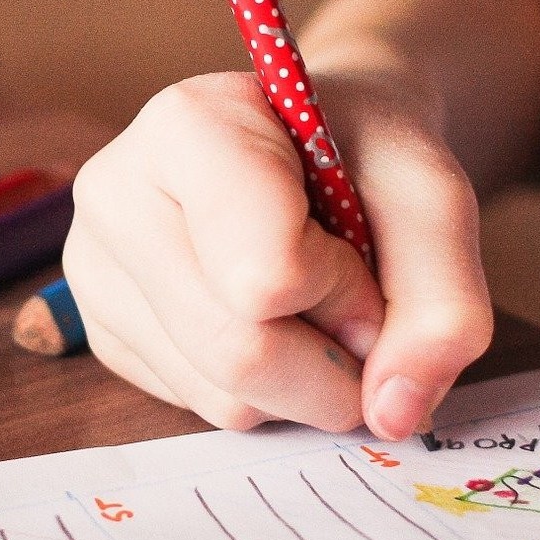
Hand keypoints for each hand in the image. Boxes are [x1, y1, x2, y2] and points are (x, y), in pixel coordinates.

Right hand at [64, 70, 491, 438]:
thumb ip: (444, 303)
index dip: (345, 289)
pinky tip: (265, 319)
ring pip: (221, 396)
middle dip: (332, 360)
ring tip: (309, 302)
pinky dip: (263, 390)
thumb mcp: (434, 199)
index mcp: (185, 125)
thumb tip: (393, 414)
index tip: (360, 245)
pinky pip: (199, 408)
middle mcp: (114, 193)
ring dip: (303, 380)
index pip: (267, 276)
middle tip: (358, 306)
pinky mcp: (102, 332)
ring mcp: (95, 268)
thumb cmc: (366, 154)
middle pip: (238, 352)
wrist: (319, 143)